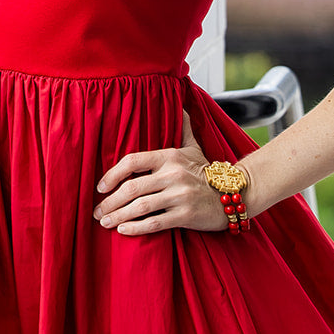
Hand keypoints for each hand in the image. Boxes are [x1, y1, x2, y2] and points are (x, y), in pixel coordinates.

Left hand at [92, 110, 233, 235]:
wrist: (235, 194)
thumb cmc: (207, 172)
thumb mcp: (194, 147)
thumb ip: (183, 127)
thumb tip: (180, 104)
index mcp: (170, 156)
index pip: (132, 161)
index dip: (112, 174)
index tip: (100, 187)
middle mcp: (173, 174)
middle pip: (132, 187)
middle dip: (110, 202)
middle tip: (97, 212)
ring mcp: (180, 195)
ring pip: (140, 207)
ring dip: (118, 216)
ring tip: (105, 223)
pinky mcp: (186, 215)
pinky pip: (154, 223)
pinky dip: (135, 228)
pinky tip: (123, 230)